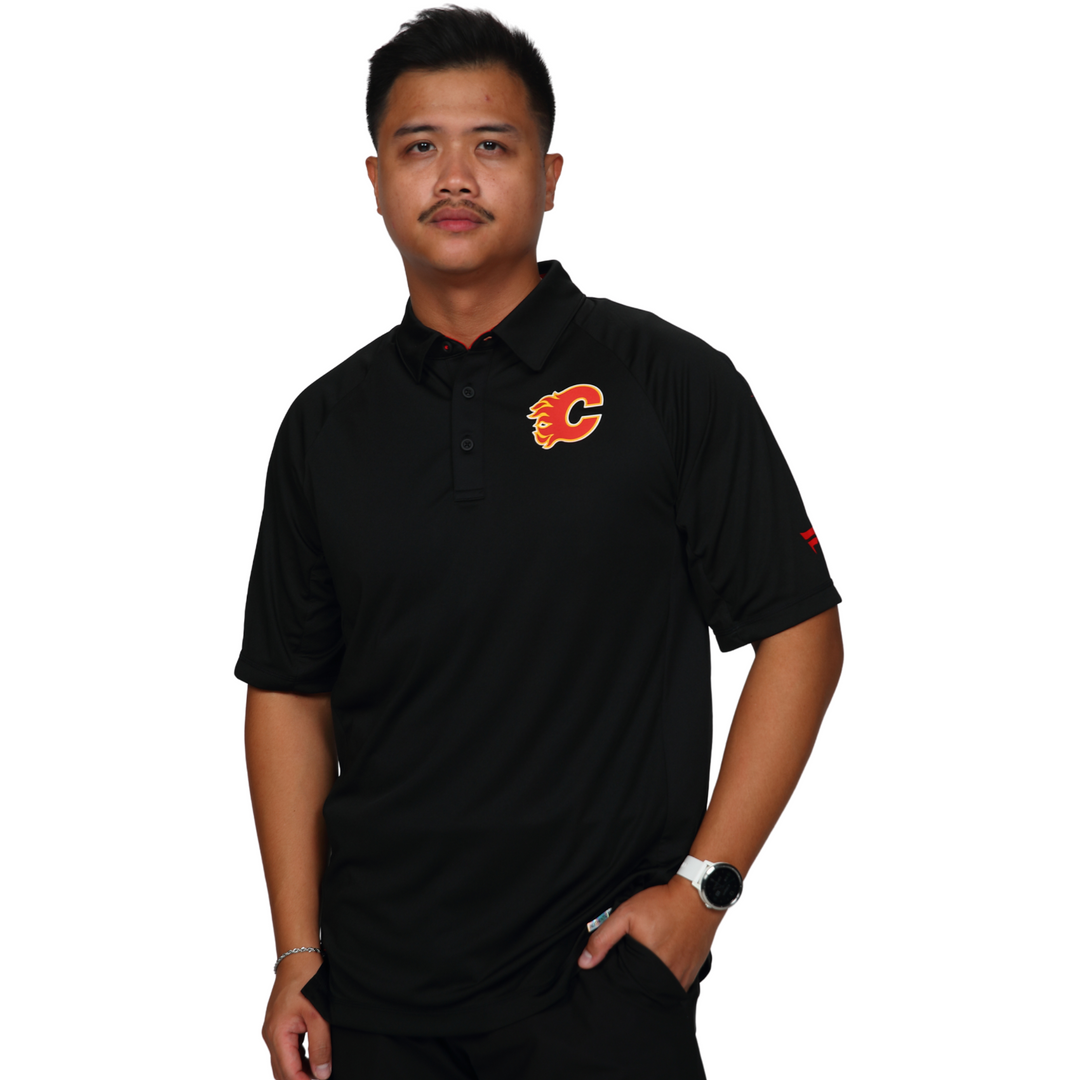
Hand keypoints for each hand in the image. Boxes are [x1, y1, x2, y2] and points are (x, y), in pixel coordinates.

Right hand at [263, 952, 331, 1079]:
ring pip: (283, 1061)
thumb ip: (321, 1046)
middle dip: (300, 1079)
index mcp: (277, 1034)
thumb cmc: (307, 980)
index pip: (288, 1073)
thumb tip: (321, 1074)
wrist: (299, 956)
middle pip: (282, 1071)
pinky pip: (286, 1049)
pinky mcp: (279, 1024)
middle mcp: (271, 1035)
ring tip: (320, 1072)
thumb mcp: (319, 1014)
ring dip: (299, 1070)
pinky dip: (298, 1058)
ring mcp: (273, 1030)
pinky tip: (313, 1059)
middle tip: (322, 1078)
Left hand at [577, 878, 722, 990]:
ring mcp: (683, 977)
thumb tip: (584, 963)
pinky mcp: (694, 972)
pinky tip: (662, 961)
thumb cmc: (663, 903)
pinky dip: (667, 977)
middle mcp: (668, 978)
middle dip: (634, 983)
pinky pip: (676, 984)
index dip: (618, 981)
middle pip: (644, 991)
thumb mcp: (626, 914)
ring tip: (645, 964)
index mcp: (649, 969)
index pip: (626, 988)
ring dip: (651, 981)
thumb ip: (603, 938)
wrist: (698, 895)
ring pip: (661, 990)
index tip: (613, 970)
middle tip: (630, 965)